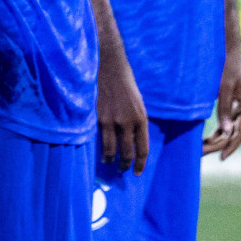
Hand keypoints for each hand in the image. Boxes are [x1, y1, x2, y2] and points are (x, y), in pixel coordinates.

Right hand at [97, 40, 148, 175]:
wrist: (110, 68)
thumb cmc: (126, 85)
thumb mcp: (138, 104)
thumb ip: (136, 122)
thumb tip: (133, 141)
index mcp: (141, 119)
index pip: (142, 149)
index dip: (140, 163)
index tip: (137, 172)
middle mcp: (127, 122)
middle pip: (126, 153)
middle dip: (124, 165)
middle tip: (122, 170)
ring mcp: (111, 120)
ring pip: (110, 150)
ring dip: (109, 159)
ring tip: (108, 163)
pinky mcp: (98, 117)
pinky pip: (98, 138)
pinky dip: (99, 146)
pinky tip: (99, 150)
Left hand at [203, 53, 240, 159]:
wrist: (227, 52)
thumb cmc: (227, 67)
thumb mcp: (224, 87)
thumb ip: (225, 109)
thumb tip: (225, 130)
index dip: (231, 146)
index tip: (221, 158)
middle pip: (233, 134)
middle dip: (219, 145)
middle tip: (202, 154)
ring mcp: (239, 109)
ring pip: (229, 131)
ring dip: (216, 140)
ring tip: (201, 150)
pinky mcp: (231, 107)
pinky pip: (225, 124)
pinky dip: (216, 132)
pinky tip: (206, 139)